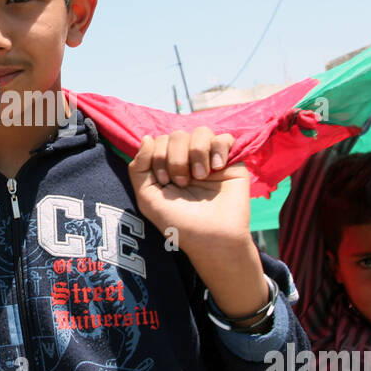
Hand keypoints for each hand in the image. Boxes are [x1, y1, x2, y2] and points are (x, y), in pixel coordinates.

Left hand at [128, 129, 267, 316]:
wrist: (212, 238)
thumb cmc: (179, 223)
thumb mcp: (148, 198)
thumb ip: (139, 168)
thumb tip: (147, 137)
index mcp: (167, 167)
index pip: (158, 140)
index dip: (158, 156)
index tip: (165, 181)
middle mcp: (187, 160)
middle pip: (177, 134)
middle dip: (176, 158)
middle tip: (183, 182)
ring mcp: (209, 159)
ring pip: (201, 131)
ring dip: (196, 153)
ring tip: (201, 177)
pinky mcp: (231, 162)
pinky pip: (224, 138)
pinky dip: (218, 150)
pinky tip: (217, 169)